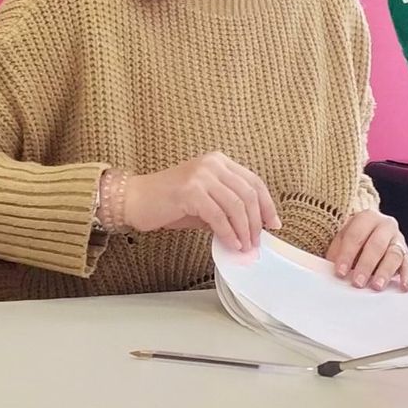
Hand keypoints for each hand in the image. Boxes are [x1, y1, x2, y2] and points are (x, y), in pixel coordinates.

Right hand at [125, 153, 280, 251]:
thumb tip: (251, 228)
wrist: (134, 199)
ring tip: (245, 246)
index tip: (273, 224)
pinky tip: (231, 244)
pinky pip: (218, 216)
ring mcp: (200, 175)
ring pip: (236, 205)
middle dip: (256, 222)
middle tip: (257, 241)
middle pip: (248, 193)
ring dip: (244, 230)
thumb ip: (226, 207)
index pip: (253, 181)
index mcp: (218, 161)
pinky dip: (228, 233)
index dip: (267, 204)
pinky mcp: (190, 191)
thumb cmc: (167, 202)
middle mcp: (212, 163)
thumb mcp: (203, 200)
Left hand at [326, 210, 407, 291]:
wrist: (373, 231)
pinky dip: (407, 276)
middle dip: (366, 265)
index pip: (355, 235)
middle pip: (376, 245)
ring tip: (376, 286)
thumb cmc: (356, 237)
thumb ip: (337, 252)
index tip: (340, 272)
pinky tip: (403, 285)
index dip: (347, 254)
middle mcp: (385, 225)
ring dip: (385, 272)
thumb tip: (332, 269)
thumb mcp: (343, 238)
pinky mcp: (407, 254)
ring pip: (394, 255)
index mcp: (366, 218)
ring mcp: (398, 239)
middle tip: (358, 282)